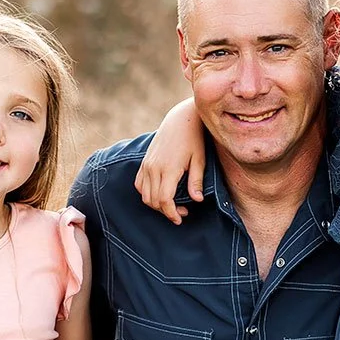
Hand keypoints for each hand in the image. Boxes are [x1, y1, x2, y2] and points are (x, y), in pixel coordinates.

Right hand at [135, 101, 206, 222]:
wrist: (180, 120)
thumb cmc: (193, 139)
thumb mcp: (200, 160)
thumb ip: (196, 181)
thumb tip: (197, 200)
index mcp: (169, 168)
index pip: (164, 200)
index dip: (171, 213)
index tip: (180, 219)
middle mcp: (154, 168)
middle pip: (153, 200)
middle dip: (166, 211)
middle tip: (181, 213)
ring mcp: (146, 165)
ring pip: (145, 195)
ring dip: (156, 205)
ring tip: (171, 205)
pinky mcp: (144, 162)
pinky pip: (139, 184)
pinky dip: (147, 194)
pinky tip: (159, 194)